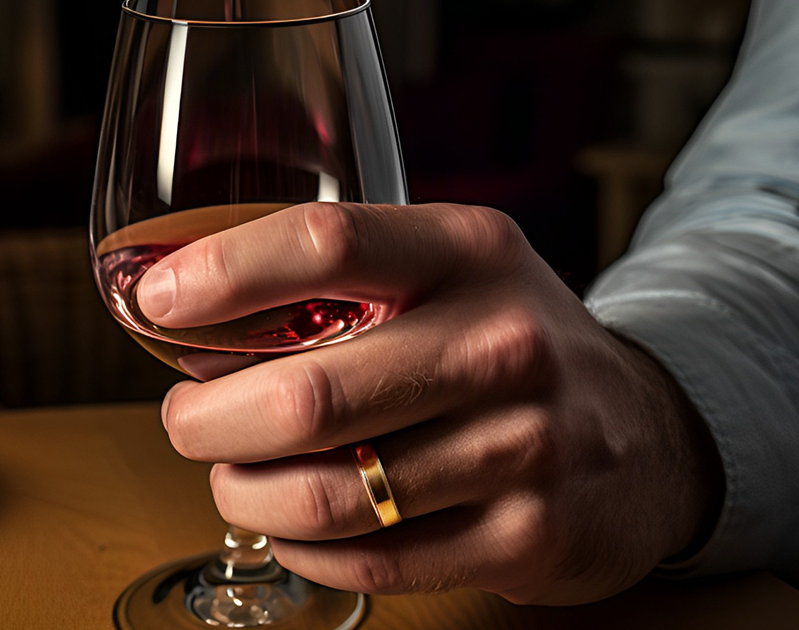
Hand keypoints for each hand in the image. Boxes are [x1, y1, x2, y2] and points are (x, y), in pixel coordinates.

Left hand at [137, 202, 722, 604]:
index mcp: (469, 252)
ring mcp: (523, 446)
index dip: (222, 274)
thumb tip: (191, 318)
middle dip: (207, 419)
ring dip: (246, 492)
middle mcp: (502, 343)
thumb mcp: (450, 271)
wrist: (642, 429)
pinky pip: (367, 556)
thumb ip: (340, 282)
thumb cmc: (509, 340)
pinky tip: (298, 522)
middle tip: (188, 421)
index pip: (327, 243)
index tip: (156, 303)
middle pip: (308, 394)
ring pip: (328, 492)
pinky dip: (303, 545)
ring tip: (238, 477)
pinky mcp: (526, 536)